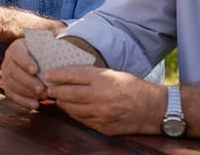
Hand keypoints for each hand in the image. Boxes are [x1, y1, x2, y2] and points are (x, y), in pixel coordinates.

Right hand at [2, 38, 46, 109]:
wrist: (38, 61)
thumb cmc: (44, 54)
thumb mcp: (45, 47)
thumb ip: (49, 46)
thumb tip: (57, 41)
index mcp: (16, 48)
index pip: (17, 53)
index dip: (25, 62)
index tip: (36, 70)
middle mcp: (8, 60)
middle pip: (13, 71)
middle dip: (28, 81)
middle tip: (42, 89)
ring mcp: (6, 74)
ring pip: (12, 84)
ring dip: (27, 92)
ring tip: (43, 96)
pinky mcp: (8, 86)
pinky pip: (12, 95)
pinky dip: (23, 101)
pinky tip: (35, 104)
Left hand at [45, 66, 162, 135]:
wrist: (151, 109)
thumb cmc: (133, 88)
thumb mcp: (114, 74)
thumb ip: (92, 75)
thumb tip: (70, 74)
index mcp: (104, 79)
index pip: (73, 74)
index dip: (58, 74)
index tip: (48, 74)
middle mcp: (100, 96)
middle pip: (68, 93)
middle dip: (55, 90)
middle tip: (48, 87)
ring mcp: (100, 114)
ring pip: (71, 108)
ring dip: (62, 102)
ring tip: (57, 97)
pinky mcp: (101, 126)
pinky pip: (80, 119)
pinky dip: (73, 113)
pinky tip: (70, 108)